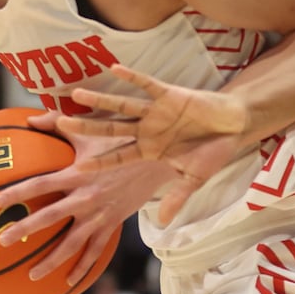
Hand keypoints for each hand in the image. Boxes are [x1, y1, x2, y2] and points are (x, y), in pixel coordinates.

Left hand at [0, 110, 176, 283]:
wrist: (157, 159)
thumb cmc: (120, 140)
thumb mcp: (90, 130)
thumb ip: (57, 124)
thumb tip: (28, 119)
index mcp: (77, 174)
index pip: (41, 184)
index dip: (18, 192)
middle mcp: (86, 197)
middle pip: (49, 217)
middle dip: (24, 229)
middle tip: (2, 241)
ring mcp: (100, 214)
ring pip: (72, 244)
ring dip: (51, 261)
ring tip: (31, 275)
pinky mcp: (112, 224)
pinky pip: (96, 251)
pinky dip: (82, 269)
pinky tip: (67, 283)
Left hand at [58, 64, 248, 223]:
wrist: (233, 126)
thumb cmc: (213, 152)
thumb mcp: (194, 178)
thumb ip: (176, 197)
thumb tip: (163, 224)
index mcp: (149, 150)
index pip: (119, 157)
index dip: (100, 163)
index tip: (78, 168)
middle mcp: (147, 130)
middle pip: (111, 129)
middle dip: (87, 127)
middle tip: (61, 123)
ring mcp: (155, 111)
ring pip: (122, 106)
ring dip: (100, 100)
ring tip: (77, 94)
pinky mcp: (169, 94)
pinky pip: (147, 84)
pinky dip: (133, 77)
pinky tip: (115, 69)